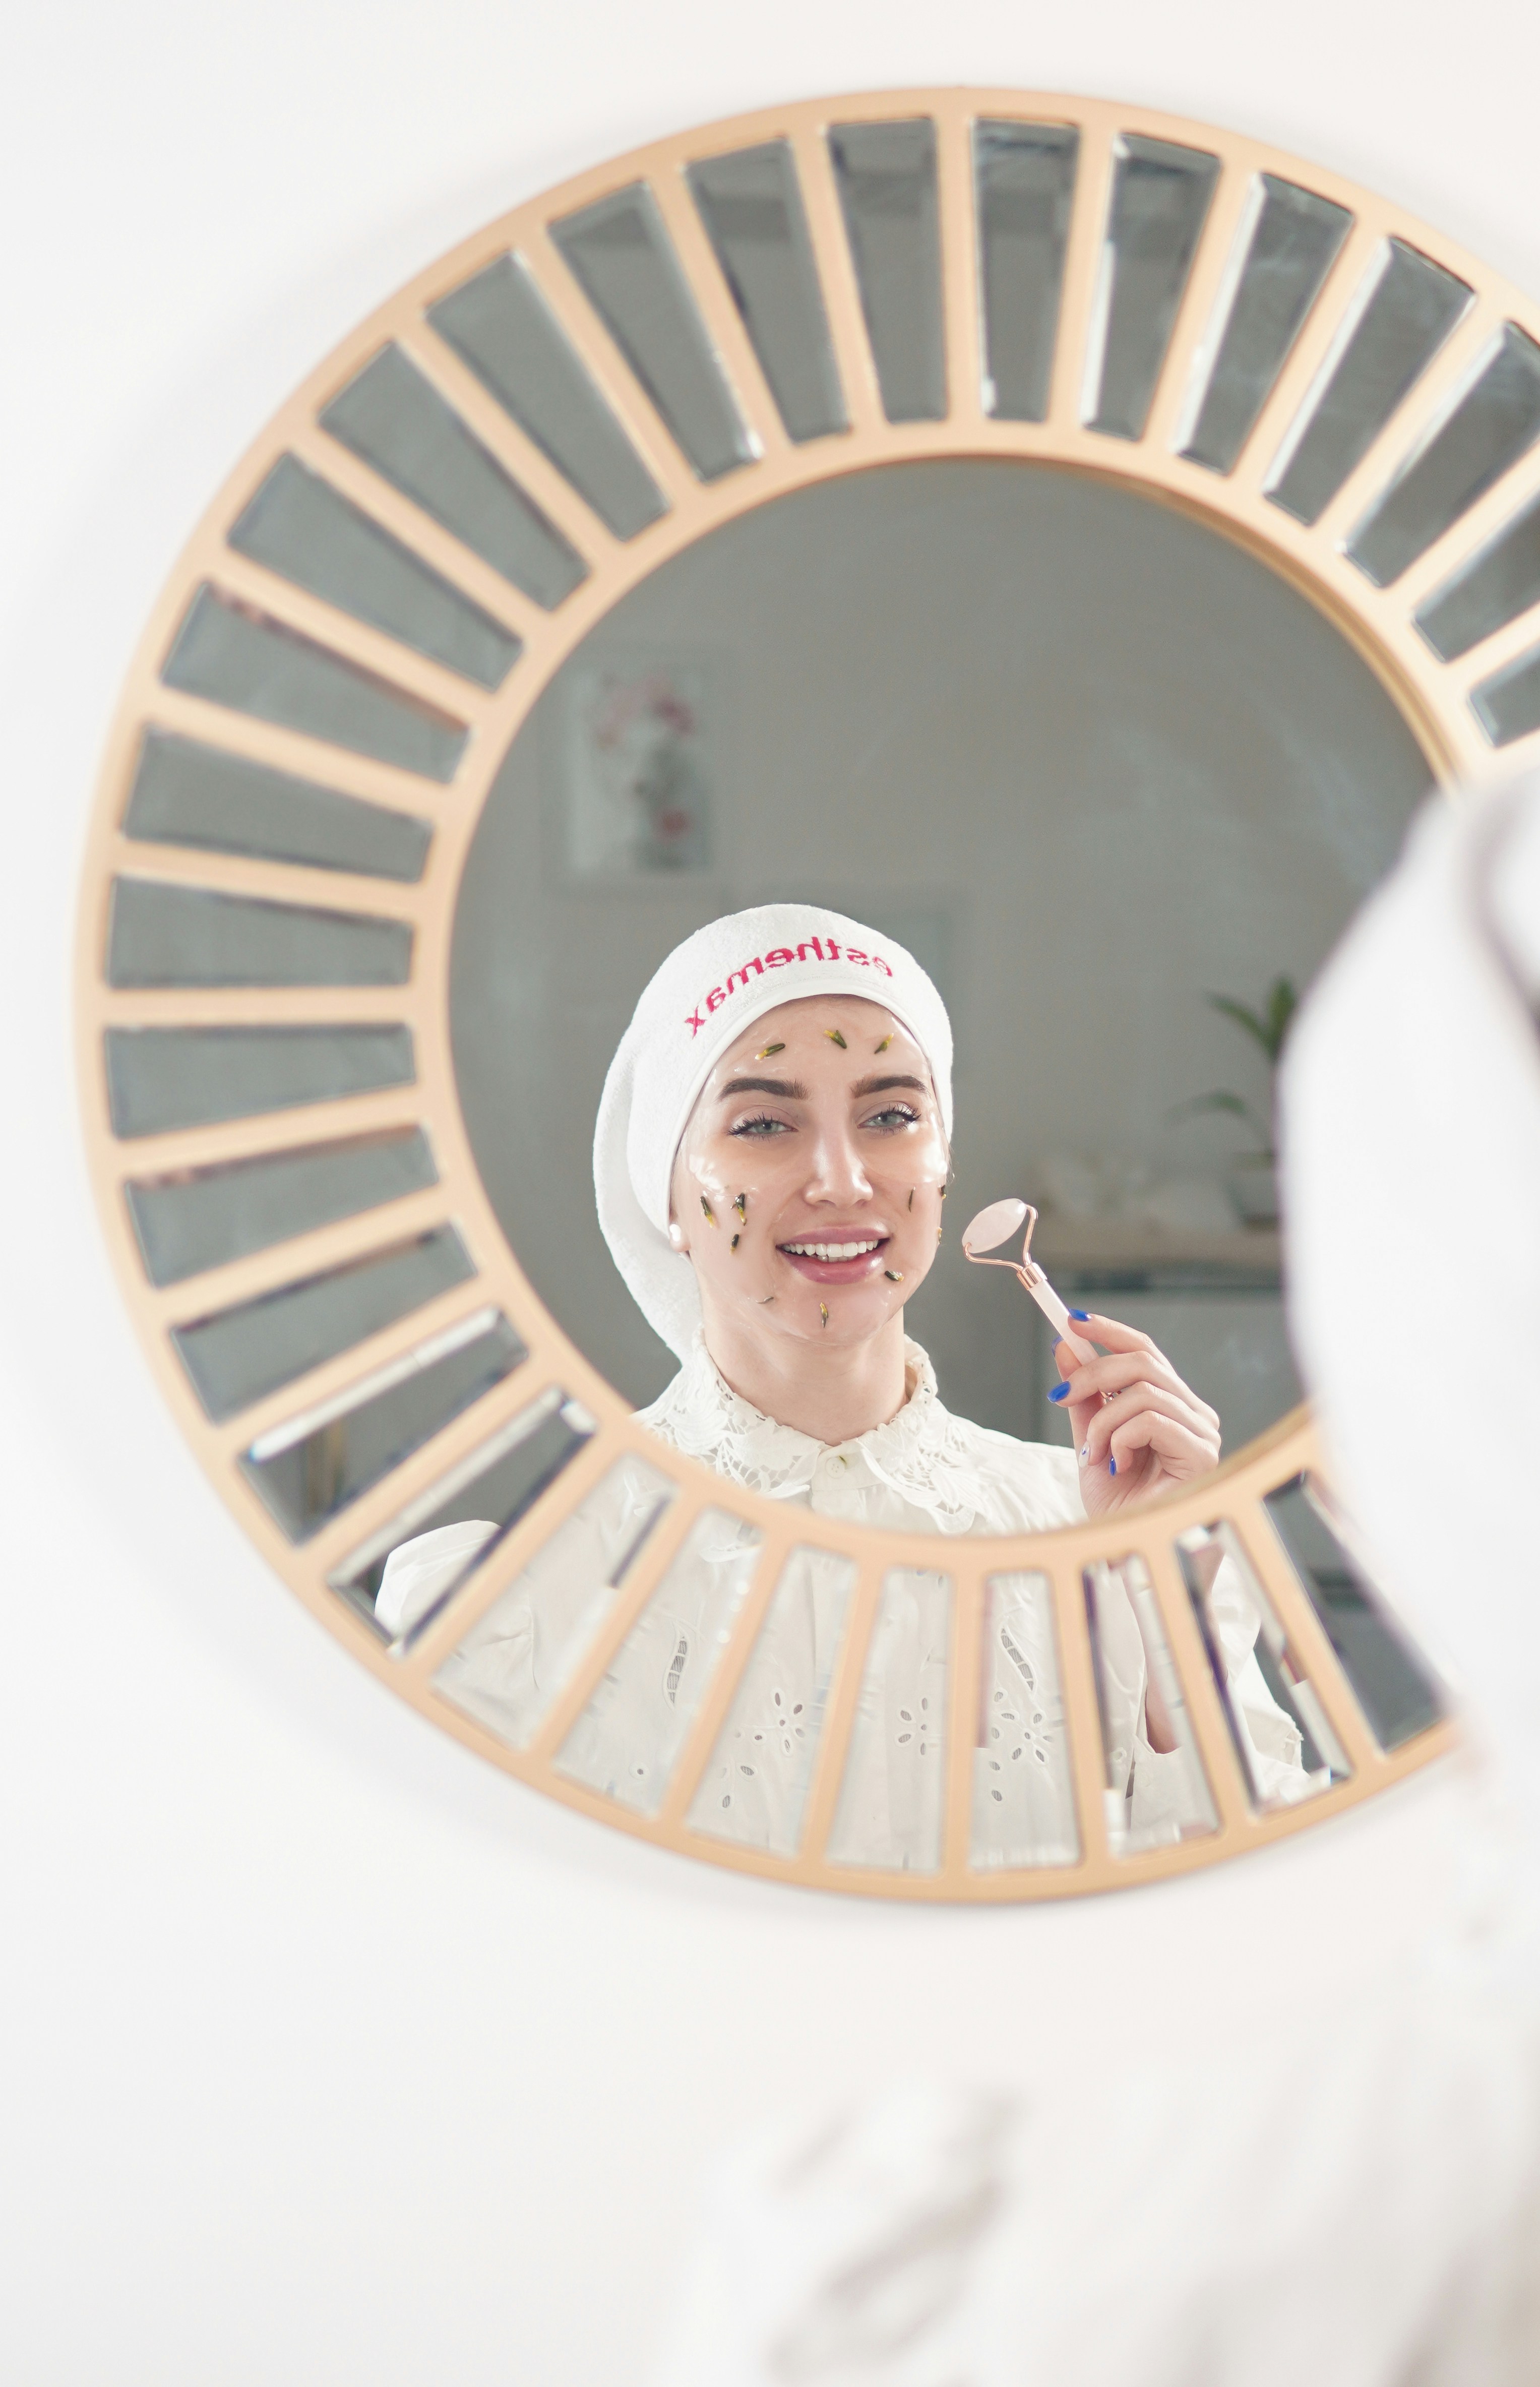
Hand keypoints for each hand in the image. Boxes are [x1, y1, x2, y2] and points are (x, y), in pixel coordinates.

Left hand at [1050, 1313, 1220, 1517]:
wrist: (1126, 1554)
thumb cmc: (1118, 1506)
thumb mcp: (1091, 1440)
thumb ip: (1084, 1397)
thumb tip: (1066, 1346)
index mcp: (1173, 1407)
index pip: (1147, 1352)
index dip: (1110, 1331)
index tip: (1072, 1321)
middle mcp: (1195, 1415)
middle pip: (1144, 1362)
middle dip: (1093, 1373)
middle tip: (1060, 1396)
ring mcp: (1202, 1434)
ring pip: (1143, 1392)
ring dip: (1103, 1421)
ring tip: (1094, 1453)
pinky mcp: (1202, 1454)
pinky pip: (1151, 1421)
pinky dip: (1121, 1439)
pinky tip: (1118, 1465)